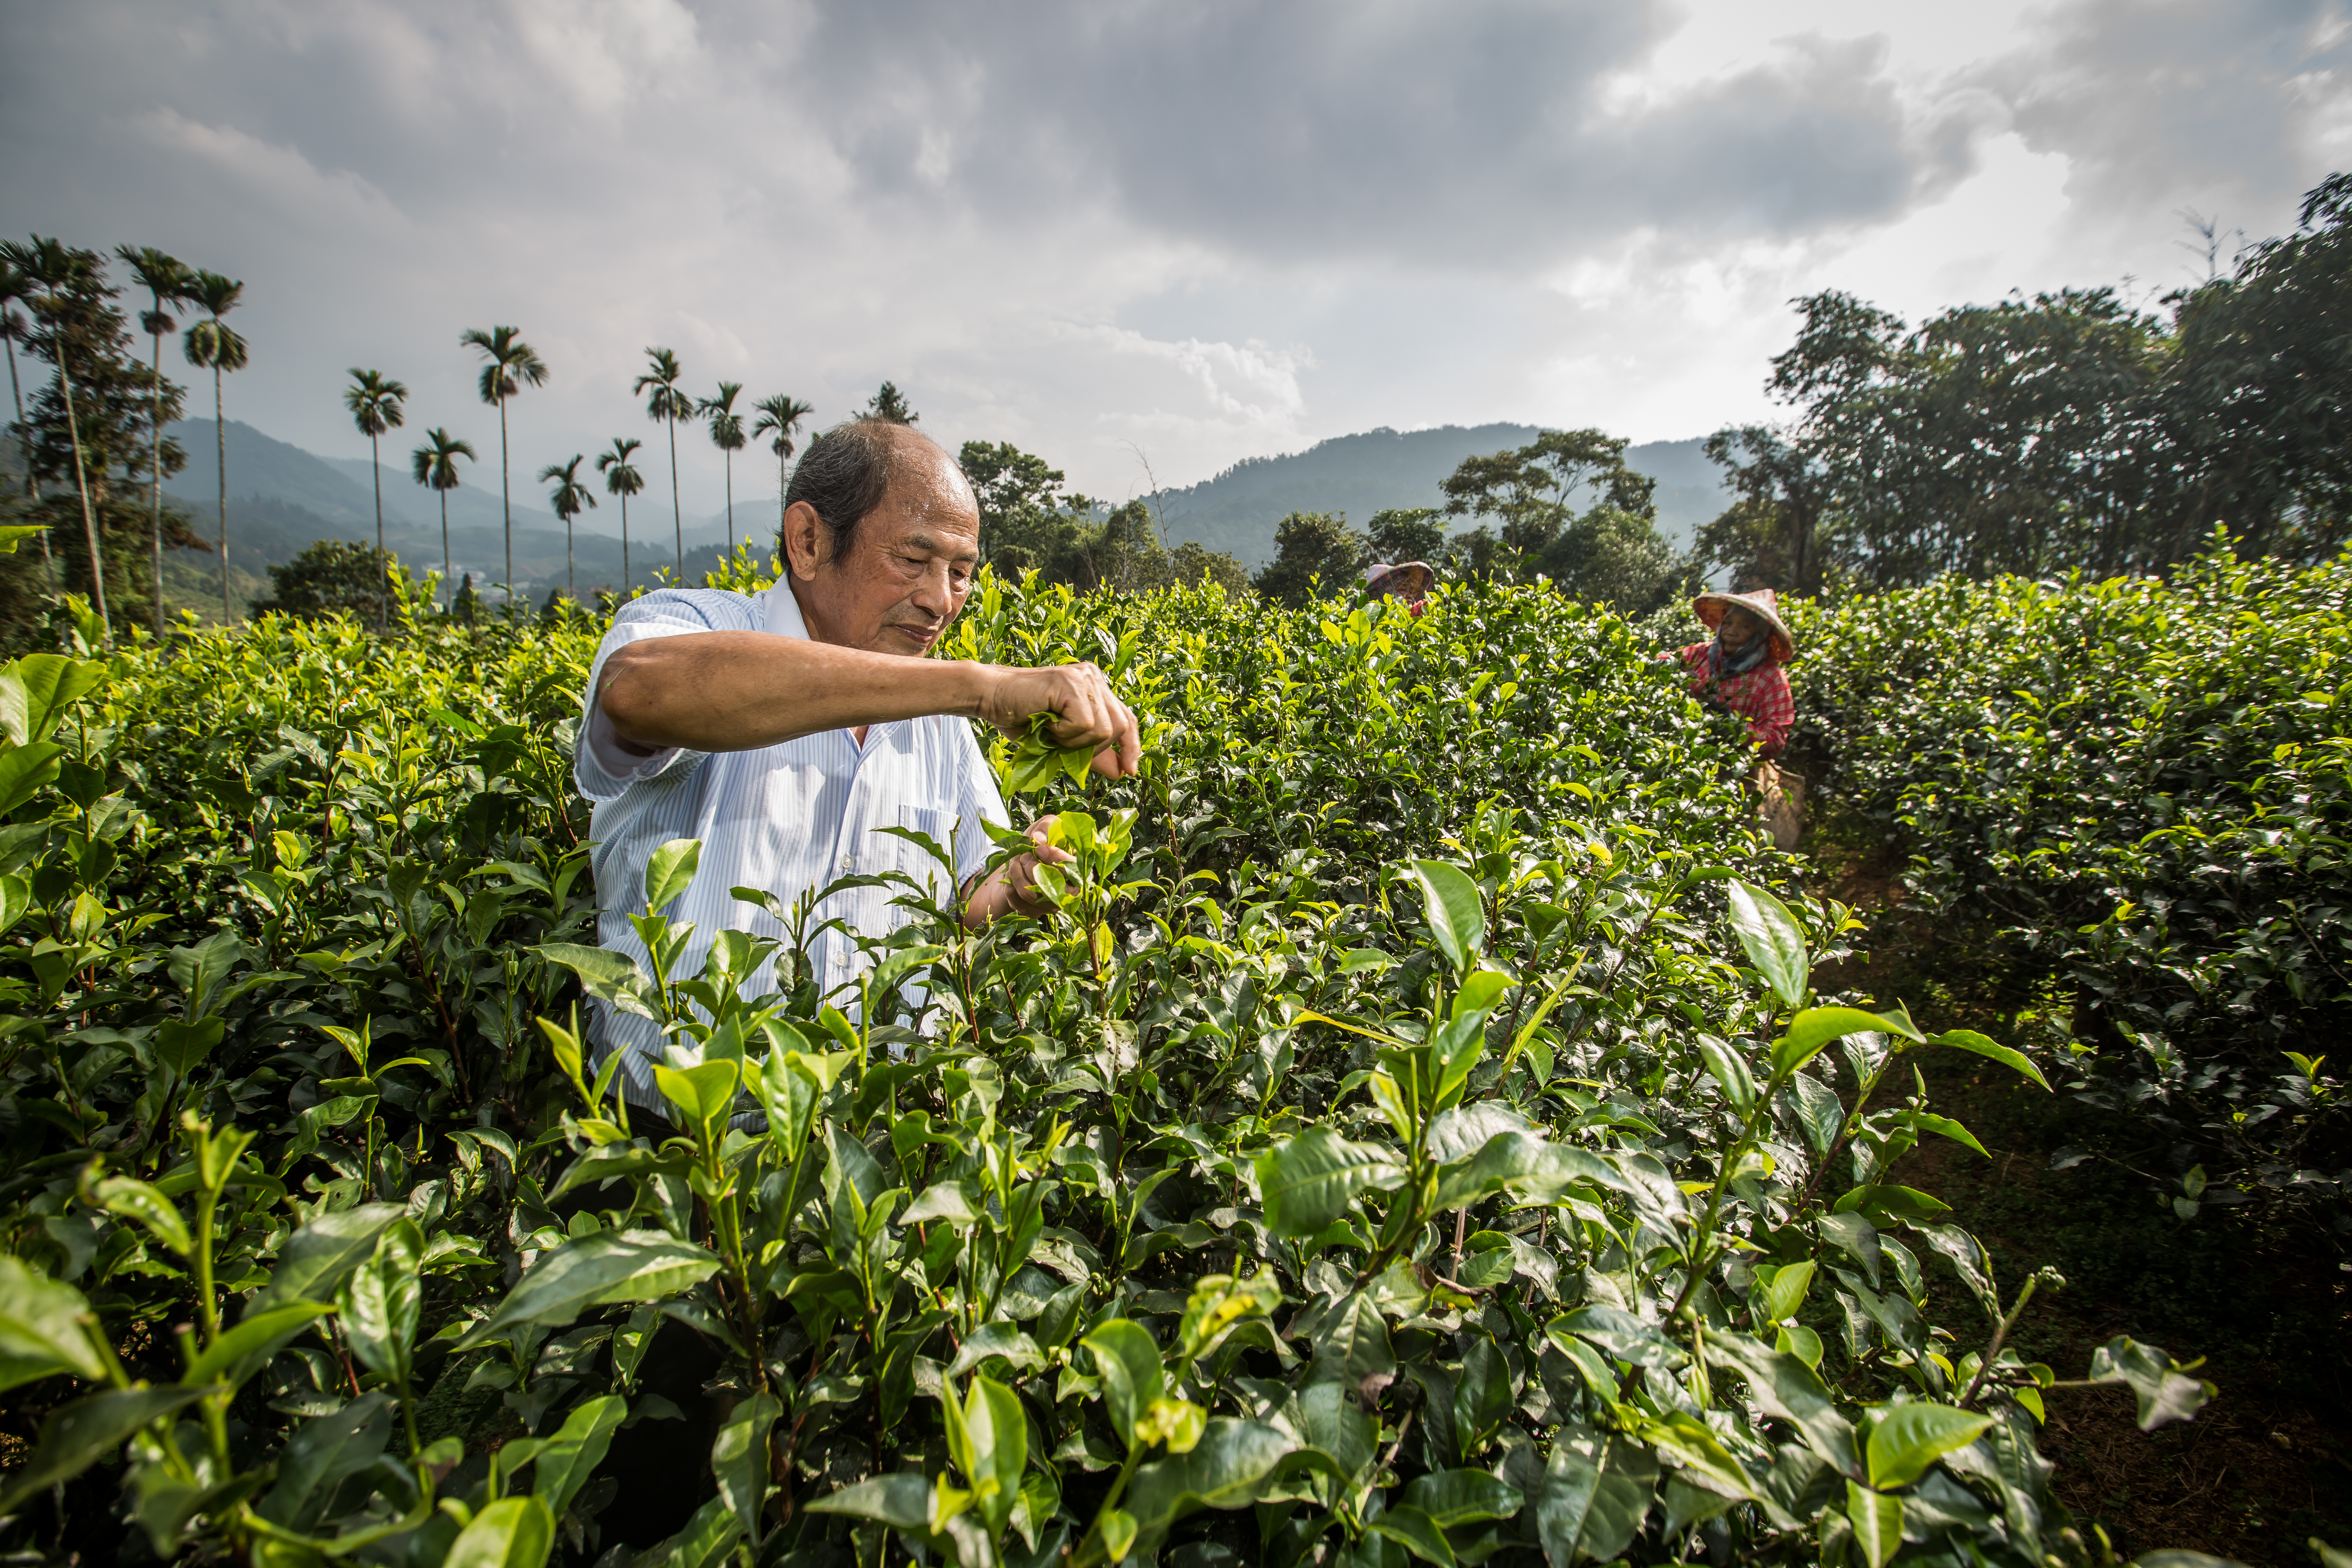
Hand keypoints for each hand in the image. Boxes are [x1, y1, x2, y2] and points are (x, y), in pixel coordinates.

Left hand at [963, 815, 1076, 926]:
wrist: (1023, 860)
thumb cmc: (1040, 842)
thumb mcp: (1046, 825)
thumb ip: (1047, 825)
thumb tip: (1038, 839)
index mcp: (1079, 870)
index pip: (1073, 870)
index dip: (1055, 859)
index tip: (1038, 848)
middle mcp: (1069, 892)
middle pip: (1050, 886)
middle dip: (1031, 867)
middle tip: (1024, 855)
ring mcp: (1051, 905)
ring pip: (1029, 894)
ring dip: (1017, 874)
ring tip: (1015, 862)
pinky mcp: (1034, 912)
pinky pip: (1017, 902)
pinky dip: (1010, 886)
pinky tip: (1012, 875)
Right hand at [979, 661, 1142, 779]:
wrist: (990, 698)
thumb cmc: (1021, 719)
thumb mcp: (1063, 742)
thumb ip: (1092, 754)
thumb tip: (1121, 772)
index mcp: (1096, 687)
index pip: (1127, 719)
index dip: (1131, 746)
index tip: (1129, 770)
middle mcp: (1094, 677)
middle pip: (1120, 726)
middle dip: (1095, 748)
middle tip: (1063, 744)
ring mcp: (1084, 677)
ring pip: (1103, 729)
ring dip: (1074, 742)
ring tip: (1050, 731)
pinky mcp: (1071, 683)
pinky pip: (1084, 723)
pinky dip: (1064, 733)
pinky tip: (1046, 724)